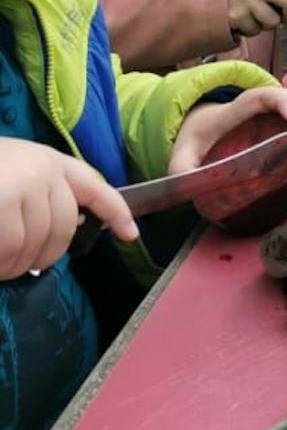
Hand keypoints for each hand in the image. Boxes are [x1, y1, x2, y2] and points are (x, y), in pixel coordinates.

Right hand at [0, 140, 136, 276]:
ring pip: (36, 243)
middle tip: (19, 268)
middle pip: (64, 228)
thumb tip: (63, 231)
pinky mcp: (5, 199)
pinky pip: (10, 247)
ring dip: (16, 265)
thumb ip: (39, 197)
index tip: (131, 235)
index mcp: (49, 161)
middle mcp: (44, 170)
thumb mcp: (12, 173)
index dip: (115, 212)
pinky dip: (1, 263)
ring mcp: (25, 183)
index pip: (94, 187)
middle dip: (44, 257)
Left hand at [168, 86, 286, 177]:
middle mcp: (261, 105)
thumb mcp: (181, 157)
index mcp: (237, 108)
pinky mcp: (283, 122)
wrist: (197, 126)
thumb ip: (182, 172)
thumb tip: (190, 189)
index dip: (282, 101)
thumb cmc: (194, 139)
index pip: (263, 96)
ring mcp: (276, 111)